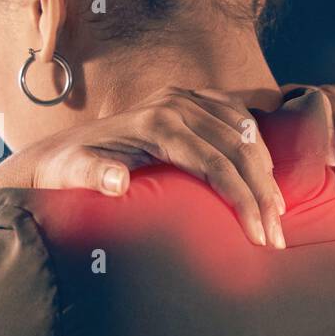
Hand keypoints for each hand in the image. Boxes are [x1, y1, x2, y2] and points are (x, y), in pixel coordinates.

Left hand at [0, 90, 286, 247]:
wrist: (57, 151)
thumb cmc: (66, 170)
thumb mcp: (73, 174)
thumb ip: (95, 177)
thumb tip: (118, 182)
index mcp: (156, 123)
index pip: (216, 162)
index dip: (243, 199)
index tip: (260, 235)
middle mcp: (175, 104)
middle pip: (238, 148)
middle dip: (263, 194)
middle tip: (276, 236)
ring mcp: (182, 98)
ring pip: (244, 131)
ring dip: (265, 172)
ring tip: (277, 214)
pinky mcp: (186, 100)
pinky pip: (234, 115)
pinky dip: (255, 143)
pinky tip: (265, 175)